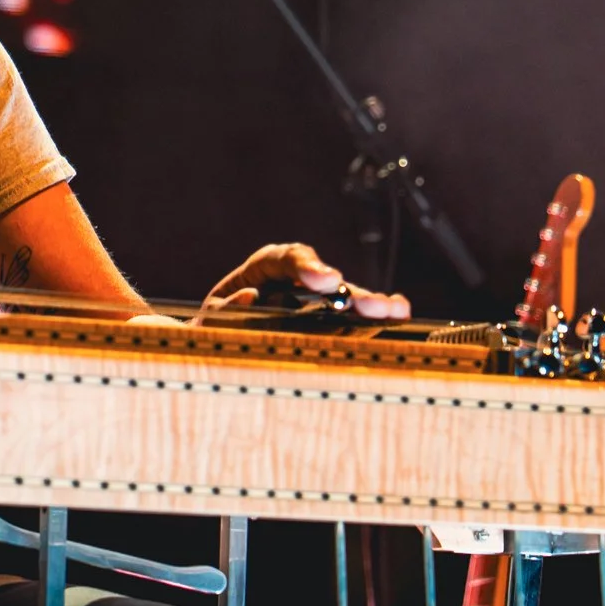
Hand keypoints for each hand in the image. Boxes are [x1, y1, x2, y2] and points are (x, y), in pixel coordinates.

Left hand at [200, 243, 409, 320]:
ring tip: (396, 310)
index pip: (285, 259)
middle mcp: (293, 282)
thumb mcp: (208, 317)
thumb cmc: (213, 326)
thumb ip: (223, 307)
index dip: (308, 266)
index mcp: (262, 270)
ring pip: (343, 299)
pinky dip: (370, 321)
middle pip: (325, 280)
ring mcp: (311, 304)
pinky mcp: (322, 325)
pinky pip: (347, 322)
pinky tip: (395, 318)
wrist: (215, 347)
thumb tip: (249, 298)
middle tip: (371, 305)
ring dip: (369, 305)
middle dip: (349, 292)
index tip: (327, 280)